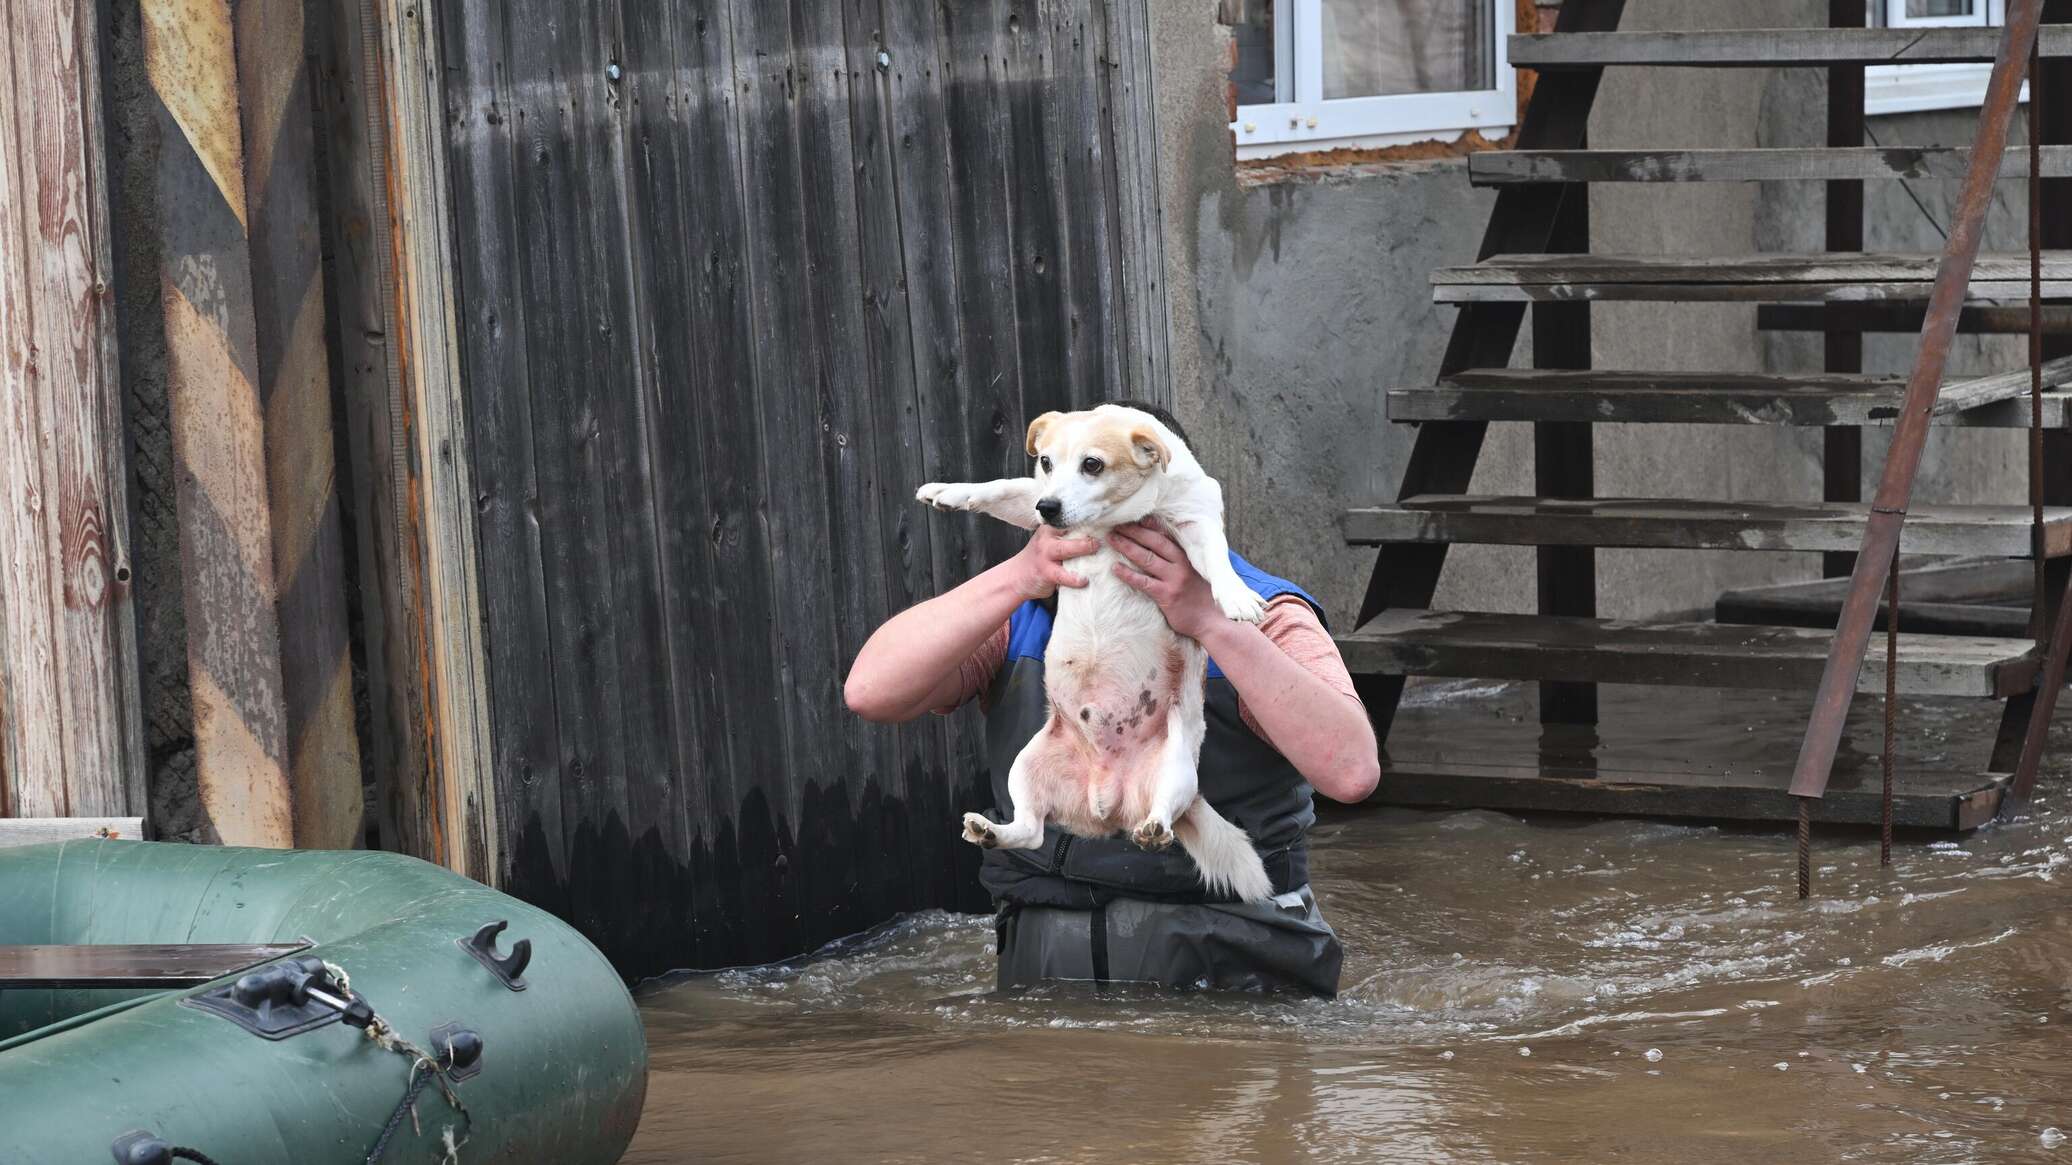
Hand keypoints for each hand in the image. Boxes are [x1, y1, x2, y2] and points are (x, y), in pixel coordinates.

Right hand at [1010, 525, 1098, 599]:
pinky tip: (1084, 580)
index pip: (1071, 520)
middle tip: (1103, 535)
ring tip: (1097, 549)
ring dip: (1082, 549)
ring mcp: (1045, 555)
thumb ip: (1068, 539)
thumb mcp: (1050, 543)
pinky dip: (1075, 578)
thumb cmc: (1040, 560)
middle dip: (1087, 531)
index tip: (1106, 522)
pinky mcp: (1046, 572)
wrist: (1016, 578)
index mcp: (1050, 529)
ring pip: (1065, 549)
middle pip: (1068, 530)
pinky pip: (1063, 575)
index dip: (1088, 520)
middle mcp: (1046, 538)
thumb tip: (1100, 537)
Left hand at [1110, 519, 1223, 640]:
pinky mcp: (1166, 595)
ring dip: (1127, 547)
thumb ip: (1184, 562)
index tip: (1135, 518)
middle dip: (1134, 531)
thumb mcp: (1199, 574)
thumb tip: (1166, 551)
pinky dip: (1127, 574)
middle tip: (1117, 525)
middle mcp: (1181, 565)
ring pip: (1146, 558)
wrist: (1213, 621)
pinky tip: (1115, 568)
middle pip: (1154, 542)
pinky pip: (1143, 582)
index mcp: (1188, 557)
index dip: (1150, 526)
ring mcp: (1174, 579)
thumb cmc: (1204, 599)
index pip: (1167, 536)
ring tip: (1112, 539)